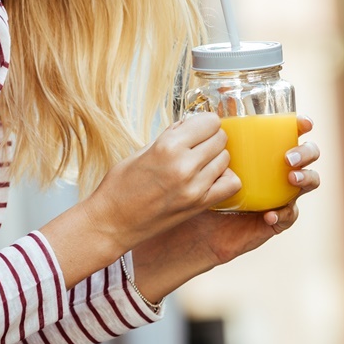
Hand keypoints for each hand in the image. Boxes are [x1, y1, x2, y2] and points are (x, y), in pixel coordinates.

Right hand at [83, 112, 238, 250]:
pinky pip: (231, 184)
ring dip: (216, 157)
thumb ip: (171, 137)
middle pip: (220, 138)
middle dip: (211, 138)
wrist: (112, 222)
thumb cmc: (120, 186)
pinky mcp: (199, 205)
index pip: (209, 122)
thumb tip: (193, 125)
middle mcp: (184, 166)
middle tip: (197, 145)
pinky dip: (225, 178)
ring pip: (226, 159)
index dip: (204, 123)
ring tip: (199, 162)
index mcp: (167, 147)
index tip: (197, 128)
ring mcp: (194, 188)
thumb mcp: (142, 151)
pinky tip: (210, 178)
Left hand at [129, 115, 321, 303]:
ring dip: (305, 178)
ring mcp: (278, 195)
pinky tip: (269, 213)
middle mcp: (274, 171)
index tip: (302, 121)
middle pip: (307, 154)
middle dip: (306, 151)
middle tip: (288, 156)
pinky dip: (284, 213)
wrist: (190, 226)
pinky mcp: (273, 220)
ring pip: (308, 182)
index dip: (300, 125)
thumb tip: (204, 114)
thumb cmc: (194, 188)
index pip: (288, 133)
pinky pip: (289, 216)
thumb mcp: (198, 159)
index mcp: (260, 152)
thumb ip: (205, 139)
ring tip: (290, 178)